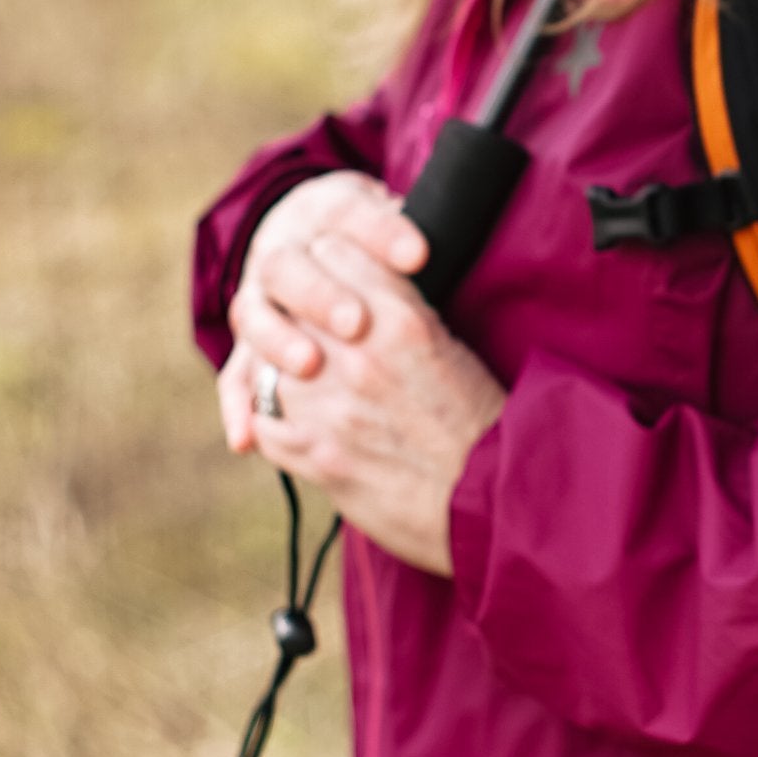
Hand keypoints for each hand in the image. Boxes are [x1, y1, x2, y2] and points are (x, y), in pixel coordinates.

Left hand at [217, 178, 505, 576]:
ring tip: (304, 385)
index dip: (329, 267)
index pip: (331, 252)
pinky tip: (294, 428)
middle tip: (310, 334)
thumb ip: (402, 318)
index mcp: (401, 321)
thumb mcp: (453, 350)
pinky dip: (271, 423)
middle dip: (298, 314)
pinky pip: (262, 422)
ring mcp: (328, 406)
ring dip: (280, 370)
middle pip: (291, 300)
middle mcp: (357, 354)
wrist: (495, 504)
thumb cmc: (487, 429)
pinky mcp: (315, 456)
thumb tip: (366, 302)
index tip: (333, 283)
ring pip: (266, 361)